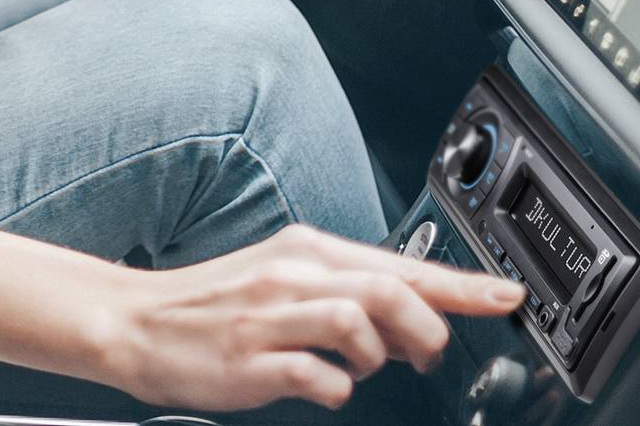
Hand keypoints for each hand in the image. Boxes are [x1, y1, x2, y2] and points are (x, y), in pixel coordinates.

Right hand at [88, 223, 526, 412]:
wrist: (133, 322)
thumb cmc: (211, 306)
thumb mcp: (280, 276)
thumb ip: (341, 288)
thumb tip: (409, 314)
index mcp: (303, 249)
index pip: (398, 262)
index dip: (461, 284)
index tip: (506, 297)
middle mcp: (289, 275)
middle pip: (388, 288)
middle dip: (427, 326)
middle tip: (428, 355)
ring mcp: (269, 317)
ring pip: (359, 323)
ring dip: (379, 357)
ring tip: (365, 369)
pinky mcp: (251, 361)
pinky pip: (318, 376)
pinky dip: (337, 388)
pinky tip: (325, 388)